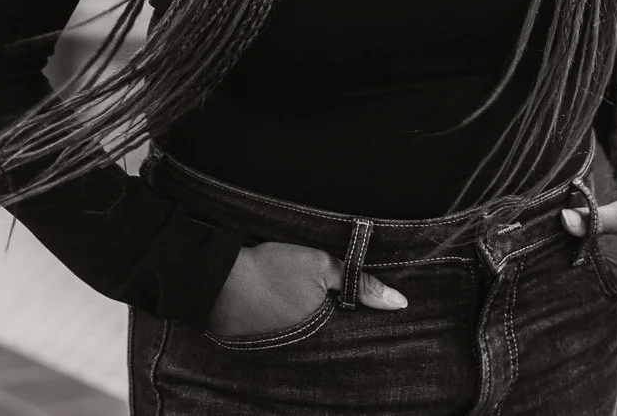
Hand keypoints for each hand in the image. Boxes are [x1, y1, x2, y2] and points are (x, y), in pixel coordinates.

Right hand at [205, 241, 406, 337]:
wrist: (216, 279)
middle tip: (344, 304)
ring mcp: (282, 350)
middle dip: (343, 326)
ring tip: (315, 306)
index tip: (376, 311)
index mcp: (324, 333)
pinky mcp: (263, 345)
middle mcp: (305, 350)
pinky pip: (288, 339)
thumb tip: (399, 303)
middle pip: (334, 339)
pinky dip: (294, 328)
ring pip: (311, 339)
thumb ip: (359, 283)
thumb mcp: (319, 265)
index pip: (355, 332)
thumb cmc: (270, 269)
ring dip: (316, 326)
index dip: (364, 318)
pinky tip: (292, 311)